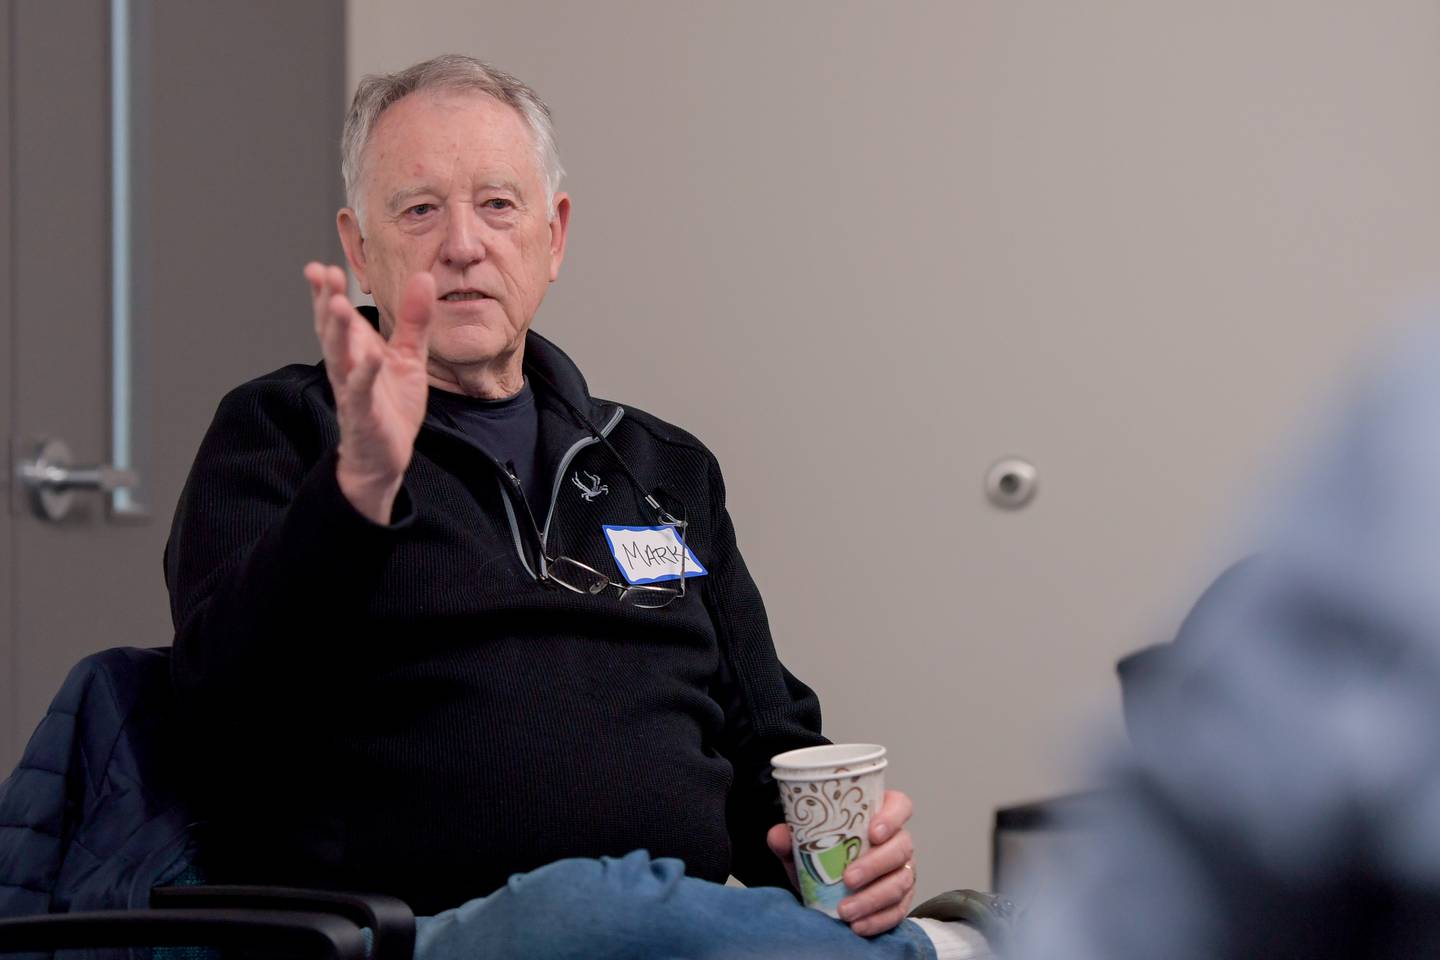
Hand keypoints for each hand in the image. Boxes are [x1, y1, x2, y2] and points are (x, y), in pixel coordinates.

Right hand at [305, 263, 433, 523]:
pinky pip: (362, 391)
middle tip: (324, 273)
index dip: (325, 292)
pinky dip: (365, 374)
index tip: (318, 267)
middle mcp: (347, 366)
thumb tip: (422, 277)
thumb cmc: (392, 405)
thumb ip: (413, 319)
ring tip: (338, 303)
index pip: (335, 316)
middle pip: (332, 329)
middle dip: (327, 301)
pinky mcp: (364, 413)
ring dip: (338, 330)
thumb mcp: (408, 355)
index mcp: (356, 350)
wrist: (387, 455)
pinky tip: (371, 356)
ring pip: (339, 356)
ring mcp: (352, 389)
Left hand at [767, 789, 916, 936]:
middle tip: (848, 879)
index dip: (892, 817)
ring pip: (900, 881)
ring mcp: (903, 871)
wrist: (825, 890)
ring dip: (872, 898)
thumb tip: (779, 835)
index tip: (873, 832)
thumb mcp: (805, 846)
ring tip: (845, 910)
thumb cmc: (824, 858)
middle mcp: (897, 841)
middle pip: (901, 846)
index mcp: (879, 816)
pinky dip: (878, 920)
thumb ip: (792, 838)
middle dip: (875, 865)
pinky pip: (898, 911)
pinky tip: (858, 925)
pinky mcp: (902, 899)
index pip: (899, 806)